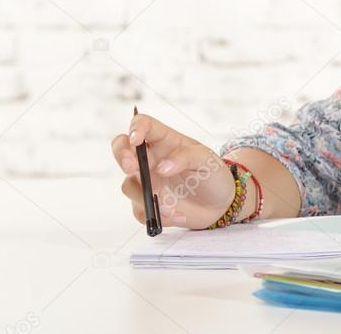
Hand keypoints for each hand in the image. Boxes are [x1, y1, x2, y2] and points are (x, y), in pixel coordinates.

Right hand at [111, 113, 235, 229]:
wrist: (219, 204)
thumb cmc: (212, 174)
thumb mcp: (206, 160)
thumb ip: (185, 157)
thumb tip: (161, 167)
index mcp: (165, 141)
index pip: (144, 125)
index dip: (136, 127)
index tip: (135, 139)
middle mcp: (151, 159)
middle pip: (122, 148)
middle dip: (122, 156)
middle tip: (132, 169)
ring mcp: (146, 181)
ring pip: (128, 184)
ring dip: (146, 196)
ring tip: (171, 205)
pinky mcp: (146, 203)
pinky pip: (139, 210)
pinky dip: (157, 215)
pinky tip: (178, 215)